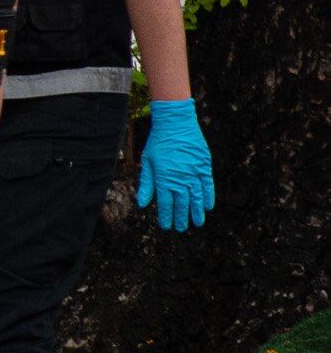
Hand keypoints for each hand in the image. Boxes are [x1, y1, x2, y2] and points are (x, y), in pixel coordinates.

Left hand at [140, 96, 214, 230]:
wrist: (176, 123)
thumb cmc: (158, 142)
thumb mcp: (148, 162)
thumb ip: (147, 184)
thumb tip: (143, 204)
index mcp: (163, 178)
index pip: (166, 203)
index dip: (166, 216)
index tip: (167, 226)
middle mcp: (180, 178)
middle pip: (182, 203)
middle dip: (181, 217)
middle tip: (181, 228)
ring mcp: (194, 173)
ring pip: (196, 197)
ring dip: (196, 211)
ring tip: (197, 223)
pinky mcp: (204, 166)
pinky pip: (208, 185)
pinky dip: (208, 197)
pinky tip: (208, 207)